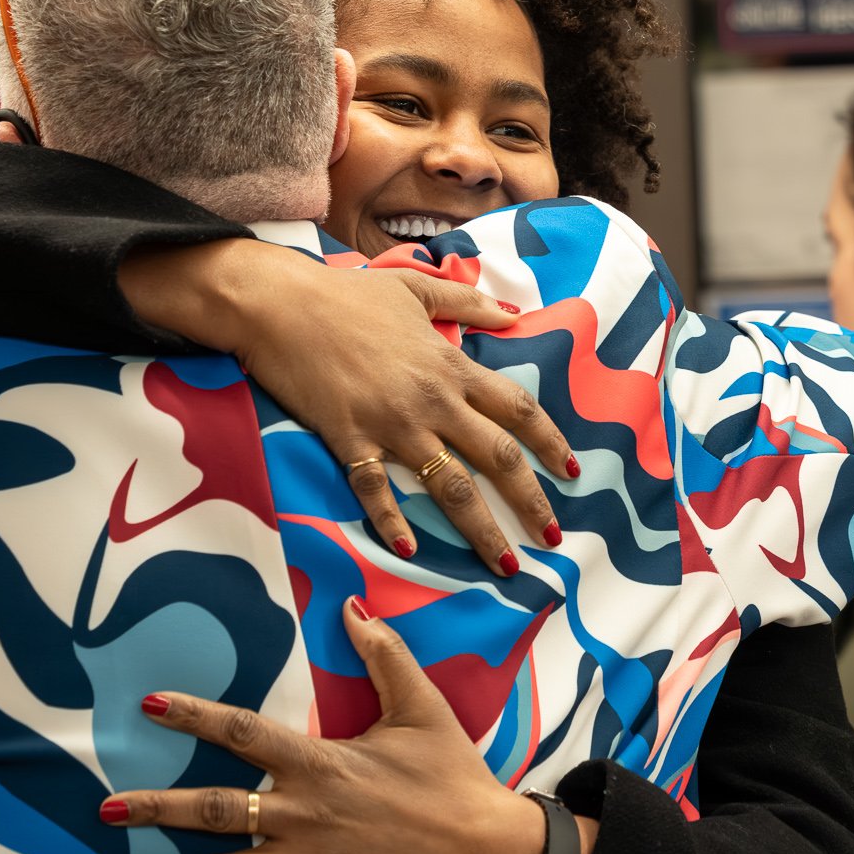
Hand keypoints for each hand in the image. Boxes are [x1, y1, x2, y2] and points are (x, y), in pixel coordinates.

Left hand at [104, 599, 577, 853]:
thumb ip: (384, 656)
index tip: (151, 705)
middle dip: (157, 810)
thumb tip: (353, 608)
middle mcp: (307, 816)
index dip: (195, 716)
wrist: (490, 847)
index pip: (244, 732)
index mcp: (321, 763)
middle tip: (106, 810)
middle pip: (217, 811)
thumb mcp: (422, 706)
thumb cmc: (454, 774)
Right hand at [119, 239, 576, 574]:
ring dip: (481, 530)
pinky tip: (408, 550)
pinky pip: (376, 490)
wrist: (282, 306)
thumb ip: (467, 304)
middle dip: (531, 501)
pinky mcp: (350, 441)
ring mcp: (392, 425)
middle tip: (553, 536)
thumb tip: (513, 313)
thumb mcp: (415, 289)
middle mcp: (432, 402)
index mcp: (451, 367)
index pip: (518, 409)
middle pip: (498, 458)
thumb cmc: (346, 296)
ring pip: (450, 487)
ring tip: (504, 564)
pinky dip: (392, 522)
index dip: (551, 442)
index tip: (572, 471)